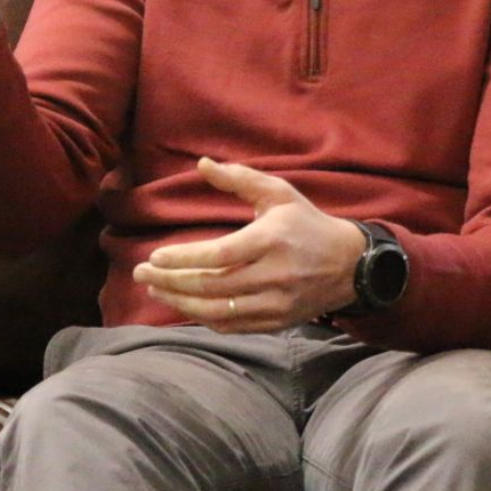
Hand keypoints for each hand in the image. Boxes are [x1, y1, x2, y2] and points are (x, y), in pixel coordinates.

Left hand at [132, 157, 365, 331]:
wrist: (349, 264)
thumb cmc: (306, 222)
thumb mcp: (277, 192)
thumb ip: (239, 179)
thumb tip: (201, 164)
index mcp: (272, 240)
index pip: (220, 255)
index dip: (184, 259)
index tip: (155, 255)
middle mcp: (274, 276)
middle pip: (212, 287)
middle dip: (171, 281)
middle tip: (141, 272)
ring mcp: (275, 303)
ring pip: (218, 311)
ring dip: (180, 303)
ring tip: (155, 289)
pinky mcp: (276, 322)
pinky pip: (232, 326)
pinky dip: (203, 318)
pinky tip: (183, 304)